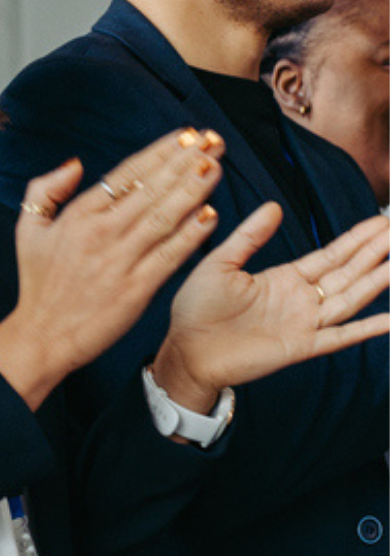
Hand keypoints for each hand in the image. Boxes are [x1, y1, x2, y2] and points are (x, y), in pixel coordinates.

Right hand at [0, 128, 223, 407]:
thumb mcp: (28, 229)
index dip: (160, 152)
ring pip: (165, 216)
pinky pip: (171, 254)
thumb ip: (45, 190)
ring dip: (194, 189)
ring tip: (216, 165)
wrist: (42, 335)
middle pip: (152, 189)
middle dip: (186, 161)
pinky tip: (210, 214)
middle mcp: (102, 233)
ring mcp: (121, 260)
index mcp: (79, 215)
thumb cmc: (38, 284)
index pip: (127, 174)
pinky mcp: (137, 288)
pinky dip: (192, 234)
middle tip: (214, 141)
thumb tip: (75, 165)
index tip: (186, 136)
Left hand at [152, 206, 389, 409]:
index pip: (331, 255)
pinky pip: (341, 336)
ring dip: (378, 280)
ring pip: (351, 297)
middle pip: (349, 272)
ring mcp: (304, 323)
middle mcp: (300, 300)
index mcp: (283, 278)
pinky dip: (368, 328)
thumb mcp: (220, 264)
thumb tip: (274, 205)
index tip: (382, 221)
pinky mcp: (301, 347)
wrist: (185, 350)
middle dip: (376, 252)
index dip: (357, 239)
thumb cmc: (195, 309)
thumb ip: (249, 237)